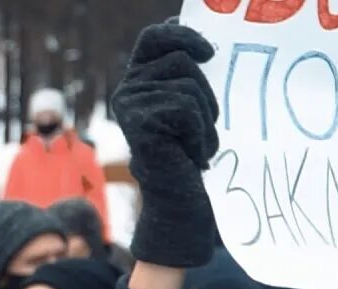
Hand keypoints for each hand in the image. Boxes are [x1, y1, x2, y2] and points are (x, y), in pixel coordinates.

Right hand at [112, 22, 220, 268]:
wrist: (179, 205)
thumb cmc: (190, 157)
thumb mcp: (191, 110)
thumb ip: (188, 78)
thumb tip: (205, 43)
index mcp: (139, 81)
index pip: (155, 38)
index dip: (181, 34)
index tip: (209, 52)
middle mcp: (128, 89)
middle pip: (183, 61)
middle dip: (206, 96)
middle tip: (200, 132)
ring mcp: (129, 105)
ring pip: (188, 88)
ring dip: (205, 122)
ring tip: (194, 148)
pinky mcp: (139, 122)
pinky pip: (187, 110)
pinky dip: (199, 135)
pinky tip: (189, 156)